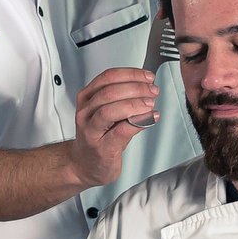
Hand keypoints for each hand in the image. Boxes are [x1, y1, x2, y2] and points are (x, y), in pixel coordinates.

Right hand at [70, 67, 159, 187]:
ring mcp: (91, 131)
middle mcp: (85, 113)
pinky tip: (150, 119)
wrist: (85, 164)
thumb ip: (121, 98)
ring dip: (135, 104)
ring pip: (110, 110)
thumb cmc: (99, 137)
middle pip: (109, 92)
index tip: (147, 76)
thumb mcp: (105, 112)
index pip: (107, 77)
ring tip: (150, 104)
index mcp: (87, 98)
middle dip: (136, 88)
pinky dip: (138, 122)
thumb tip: (146, 86)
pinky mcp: (102, 148)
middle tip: (152, 91)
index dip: (130, 74)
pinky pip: (120, 131)